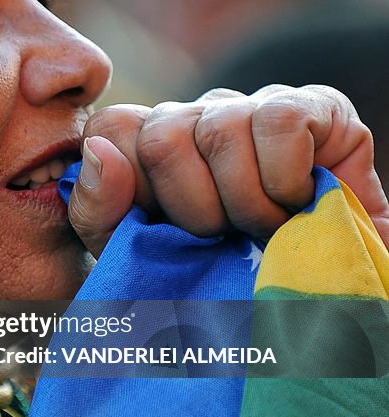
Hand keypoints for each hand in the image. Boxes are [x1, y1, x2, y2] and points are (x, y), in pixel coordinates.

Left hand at [69, 85, 388, 257]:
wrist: (317, 311)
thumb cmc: (221, 286)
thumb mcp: (140, 261)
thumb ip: (100, 210)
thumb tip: (98, 151)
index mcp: (150, 144)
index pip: (110, 128)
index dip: (136, 190)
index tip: (169, 232)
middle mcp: (199, 115)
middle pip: (161, 133)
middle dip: (194, 208)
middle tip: (224, 237)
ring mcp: (255, 107)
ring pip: (221, 131)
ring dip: (246, 205)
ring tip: (265, 230)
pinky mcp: (317, 106)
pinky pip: (279, 122)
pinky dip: (286, 180)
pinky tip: (299, 204)